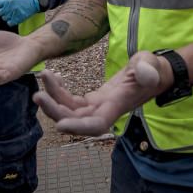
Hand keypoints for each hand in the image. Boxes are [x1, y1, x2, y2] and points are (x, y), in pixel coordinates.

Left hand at [0, 0, 39, 26]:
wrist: (33, 1)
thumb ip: (1, 1)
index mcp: (7, 0)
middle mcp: (9, 7)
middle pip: (0, 13)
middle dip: (3, 12)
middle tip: (9, 9)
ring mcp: (13, 13)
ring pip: (4, 18)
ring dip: (7, 16)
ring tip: (14, 12)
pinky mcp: (18, 19)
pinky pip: (9, 23)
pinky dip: (11, 21)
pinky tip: (15, 17)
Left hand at [34, 51, 169, 135]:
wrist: (155, 73)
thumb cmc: (154, 69)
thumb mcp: (151, 65)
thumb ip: (148, 69)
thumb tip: (144, 73)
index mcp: (117, 105)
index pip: (96, 124)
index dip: (78, 127)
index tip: (59, 124)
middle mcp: (105, 111)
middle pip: (76, 120)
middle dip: (55, 111)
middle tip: (38, 95)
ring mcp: (98, 106)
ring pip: (70, 111)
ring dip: (54, 99)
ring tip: (43, 79)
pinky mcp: (94, 100)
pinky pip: (72, 101)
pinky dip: (60, 91)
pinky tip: (53, 78)